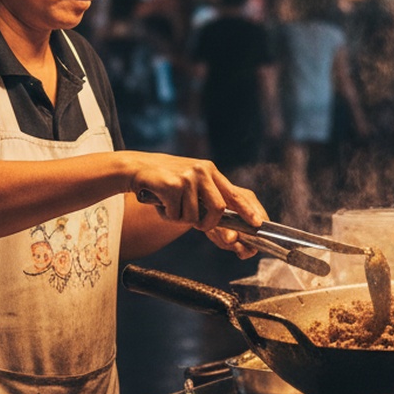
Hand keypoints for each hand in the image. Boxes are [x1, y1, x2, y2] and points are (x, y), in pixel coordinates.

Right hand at [129, 153, 266, 234]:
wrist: (136, 168)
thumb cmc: (166, 180)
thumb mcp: (192, 181)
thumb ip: (208, 195)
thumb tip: (225, 223)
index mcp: (211, 171)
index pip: (235, 193)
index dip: (247, 211)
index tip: (257, 224)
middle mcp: (202, 171)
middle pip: (218, 208)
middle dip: (208, 223)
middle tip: (197, 225)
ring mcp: (188, 177)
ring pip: (194, 215)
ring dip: (181, 217)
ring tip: (170, 205)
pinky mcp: (172, 184)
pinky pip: (176, 214)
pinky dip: (167, 215)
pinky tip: (160, 202)